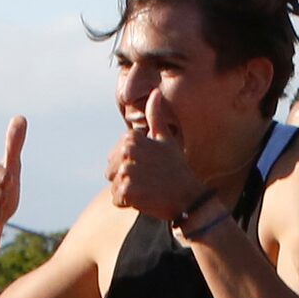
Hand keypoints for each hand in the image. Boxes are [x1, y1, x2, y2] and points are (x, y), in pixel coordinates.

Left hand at [106, 92, 204, 225]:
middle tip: (147, 181)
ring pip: (114, 186)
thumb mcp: (165, 139)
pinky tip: (145, 199)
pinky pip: (116, 200)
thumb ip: (155, 117)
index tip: (147, 168)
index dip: (130, 166)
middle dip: (125, 180)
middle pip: (111, 172)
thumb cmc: (176, 167)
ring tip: (147, 189)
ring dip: (128, 193)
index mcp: (131, 138)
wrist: (187, 195)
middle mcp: (127, 152)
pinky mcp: (127, 190)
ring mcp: (127, 171)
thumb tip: (154, 93)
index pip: (114, 157)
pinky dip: (128, 204)